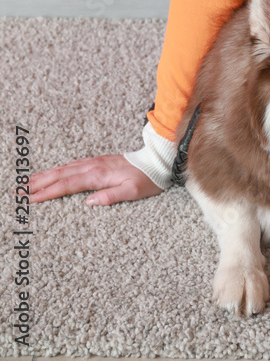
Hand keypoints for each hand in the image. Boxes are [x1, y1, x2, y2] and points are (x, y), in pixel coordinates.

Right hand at [30, 154, 162, 206]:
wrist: (156, 161)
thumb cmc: (146, 179)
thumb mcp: (132, 191)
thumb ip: (110, 196)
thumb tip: (88, 203)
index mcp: (99, 175)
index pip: (68, 184)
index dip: (48, 192)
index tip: (31, 198)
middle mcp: (93, 166)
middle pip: (61, 174)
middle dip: (39, 182)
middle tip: (19, 190)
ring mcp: (94, 162)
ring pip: (64, 168)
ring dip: (45, 175)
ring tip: (28, 181)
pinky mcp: (97, 162)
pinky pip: (72, 165)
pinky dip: (58, 170)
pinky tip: (51, 173)